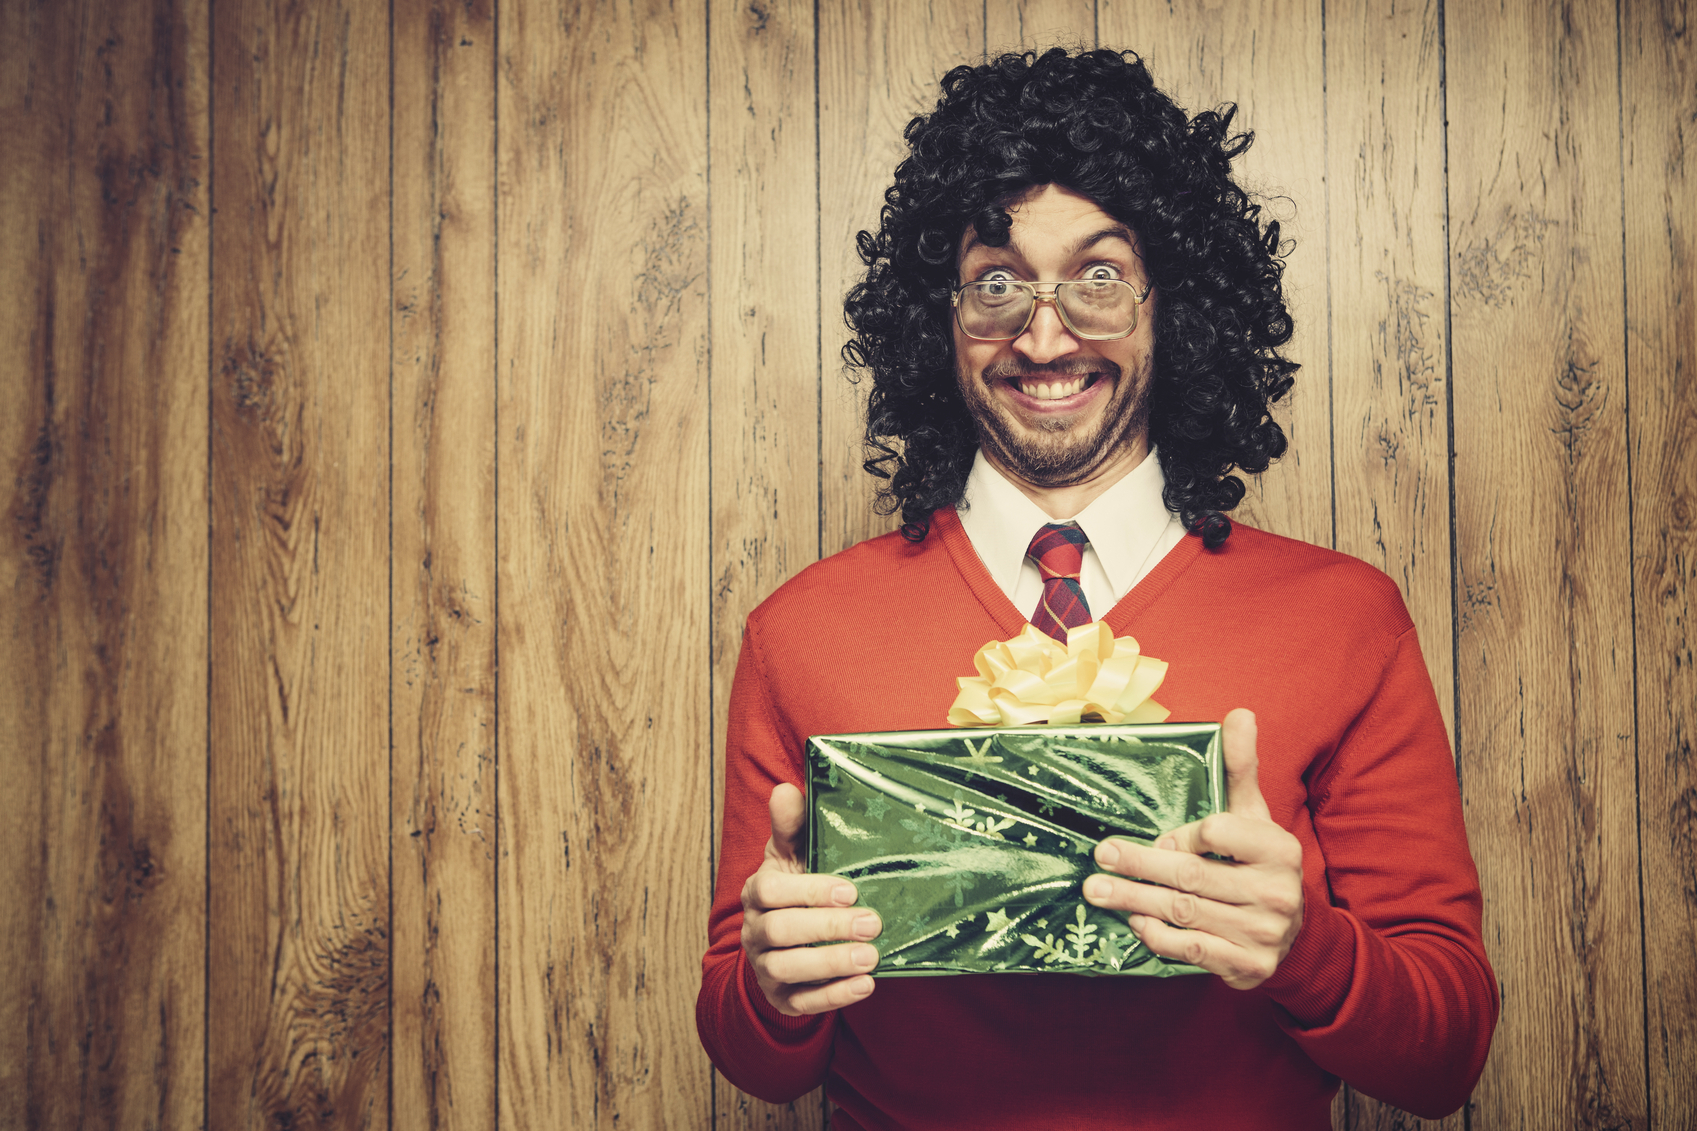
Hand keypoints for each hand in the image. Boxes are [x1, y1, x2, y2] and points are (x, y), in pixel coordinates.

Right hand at [740, 783, 881, 1014]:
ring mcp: (765, 967)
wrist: (784, 943)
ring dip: (831, 964)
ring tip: (871, 957)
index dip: (809, 891)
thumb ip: (791, 826)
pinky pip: (802, 1003)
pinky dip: (833, 997)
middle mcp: (754, 931)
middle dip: (827, 928)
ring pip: (788, 968)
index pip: (770, 891)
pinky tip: (865, 985)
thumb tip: (785, 790)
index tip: (850, 890)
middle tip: (872, 924)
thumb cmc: (796, 888)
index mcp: (757, 892)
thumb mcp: (792, 855)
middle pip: (780, 931)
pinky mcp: (782, 998)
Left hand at [1082, 708, 1302, 988]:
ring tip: (1096, 891)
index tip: (1161, 837)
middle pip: (1192, 874)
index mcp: (1279, 848)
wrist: (1294, 935)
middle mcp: (1276, 891)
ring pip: (1184, 912)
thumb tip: (1239, 714)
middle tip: (1100, 855)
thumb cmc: (1257, 863)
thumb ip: (1241, 768)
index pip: (1218, 831)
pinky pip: (1191, 949)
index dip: (1185, 833)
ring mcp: (1262, 933)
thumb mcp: (1254, 815)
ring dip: (1134, 900)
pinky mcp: (1247, 966)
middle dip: (1139, 865)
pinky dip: (1158, 937)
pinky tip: (1133, 923)